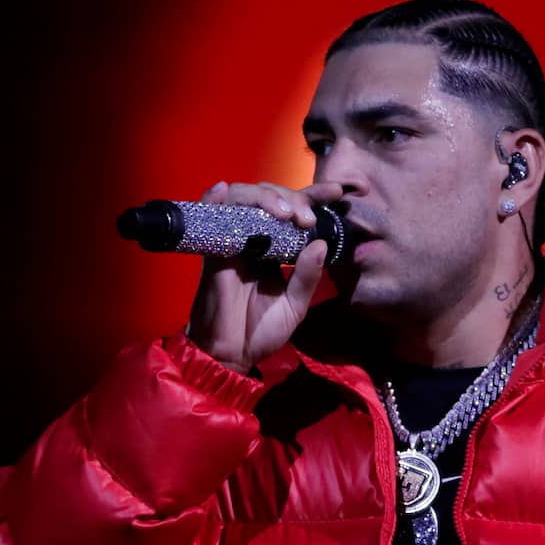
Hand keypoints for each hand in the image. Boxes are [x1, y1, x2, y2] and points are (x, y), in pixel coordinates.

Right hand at [185, 181, 343, 372]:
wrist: (230, 354)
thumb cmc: (260, 331)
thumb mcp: (295, 305)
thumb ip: (307, 277)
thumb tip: (320, 243)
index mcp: (278, 248)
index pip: (296, 211)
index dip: (314, 196)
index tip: (336, 192)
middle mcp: (256, 238)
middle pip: (271, 197)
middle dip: (293, 198)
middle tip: (307, 218)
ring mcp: (233, 241)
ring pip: (243, 199)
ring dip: (265, 198)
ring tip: (285, 213)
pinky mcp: (212, 250)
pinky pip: (208, 217)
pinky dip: (213, 199)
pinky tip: (223, 190)